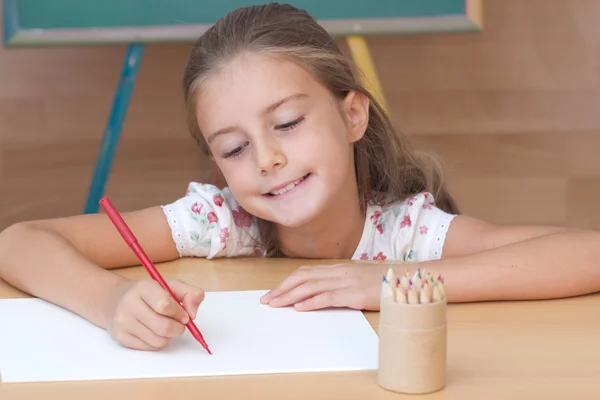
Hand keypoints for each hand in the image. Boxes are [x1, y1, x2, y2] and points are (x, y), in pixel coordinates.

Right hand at [104, 278, 204, 350]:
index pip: (165, 305)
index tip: (184, 315)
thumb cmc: (148, 293)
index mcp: (143, 287)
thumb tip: (193, 314)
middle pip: (163, 327)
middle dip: (178, 328)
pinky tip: (153, 331)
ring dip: (168, 336)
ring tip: (164, 325)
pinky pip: (150, 347)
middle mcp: (130, 304)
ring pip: (158, 340)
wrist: (114, 300)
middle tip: (179, 324)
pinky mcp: (121, 337)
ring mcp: (123, 322)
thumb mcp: (170, 285)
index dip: (180, 313)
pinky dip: (157, 342)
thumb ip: (190, 293)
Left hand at [260, 263, 386, 310]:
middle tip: (266, 300)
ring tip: (276, 304)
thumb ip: (342, 282)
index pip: (306, 272)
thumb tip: (324, 291)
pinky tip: (299, 307)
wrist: (408, 280)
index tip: (274, 291)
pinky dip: (311, 302)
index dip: (287, 281)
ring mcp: (346, 281)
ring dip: (290, 296)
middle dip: (282, 289)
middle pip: (303, 277)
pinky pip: (327, 297)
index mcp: (339, 268)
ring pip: (310, 287)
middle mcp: (339, 272)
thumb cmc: (385, 282)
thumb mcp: (360, 279)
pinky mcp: (354, 294)